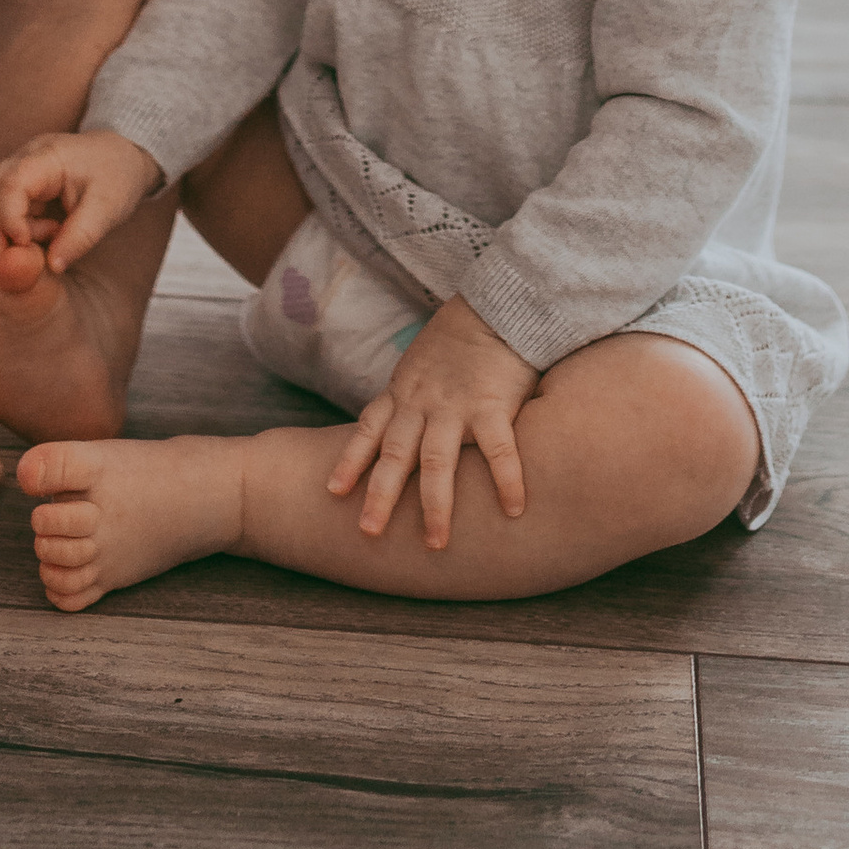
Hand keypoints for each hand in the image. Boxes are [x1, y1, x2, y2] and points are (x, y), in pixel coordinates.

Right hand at [0, 126, 159, 274]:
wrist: (125, 156)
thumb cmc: (118, 175)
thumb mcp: (108, 208)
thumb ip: (80, 236)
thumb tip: (52, 266)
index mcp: (47, 156)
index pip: (12, 183)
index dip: (9, 217)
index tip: (23, 244)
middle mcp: (27, 158)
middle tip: (1, 260)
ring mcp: (24, 170)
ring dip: (2, 230)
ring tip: (32, 248)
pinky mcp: (26, 186)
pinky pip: (6, 208)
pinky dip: (15, 229)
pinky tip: (40, 239)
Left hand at [327, 298, 536, 547]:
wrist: (494, 305)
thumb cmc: (460, 340)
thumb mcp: (420, 366)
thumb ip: (410, 397)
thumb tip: (400, 431)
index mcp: (403, 393)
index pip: (369, 430)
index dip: (350, 460)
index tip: (334, 491)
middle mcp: (422, 403)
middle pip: (394, 454)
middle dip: (380, 495)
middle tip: (368, 532)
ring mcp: (455, 405)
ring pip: (437, 461)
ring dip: (435, 504)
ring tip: (435, 543)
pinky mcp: (492, 403)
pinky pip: (498, 449)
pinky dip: (506, 480)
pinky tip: (514, 510)